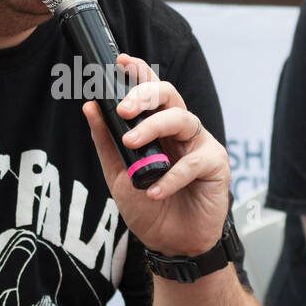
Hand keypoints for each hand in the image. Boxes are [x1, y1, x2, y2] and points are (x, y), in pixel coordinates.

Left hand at [81, 54, 229, 257]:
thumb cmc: (149, 208)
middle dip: (144, 95)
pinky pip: (194, 161)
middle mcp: (180, 130)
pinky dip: (172, 176)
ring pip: (181, 118)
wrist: (171, 244)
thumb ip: (106, 141)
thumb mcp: (117, 174)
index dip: (139, 72)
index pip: (151, 91)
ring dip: (153, 127)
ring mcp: (200, 145)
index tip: (120, 61)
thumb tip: (90, 107)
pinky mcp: (215, 166)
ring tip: (131, 144)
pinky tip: (155, 190)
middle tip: (122, 110)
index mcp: (158, 127)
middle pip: (169, 95)